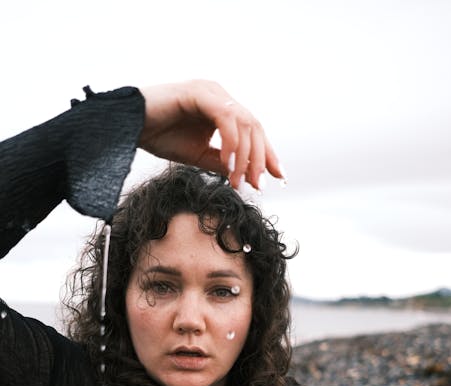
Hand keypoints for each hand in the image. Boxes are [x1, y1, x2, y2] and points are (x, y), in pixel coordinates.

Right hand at [138, 80, 283, 189]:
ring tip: (239, 181)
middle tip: (257, 185)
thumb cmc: (159, 136)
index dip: (267, 154)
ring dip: (246, 156)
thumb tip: (244, 176)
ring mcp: (211, 92)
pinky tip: (228, 164)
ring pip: (244, 123)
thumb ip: (222, 163)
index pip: (253, 131)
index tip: (278, 177)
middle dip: (260, 159)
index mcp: (222, 109)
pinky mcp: (200, 92)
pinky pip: (226, 119)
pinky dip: (232, 144)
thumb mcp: (198, 156)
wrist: (128, 127)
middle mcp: (220, 97)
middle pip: (254, 127)